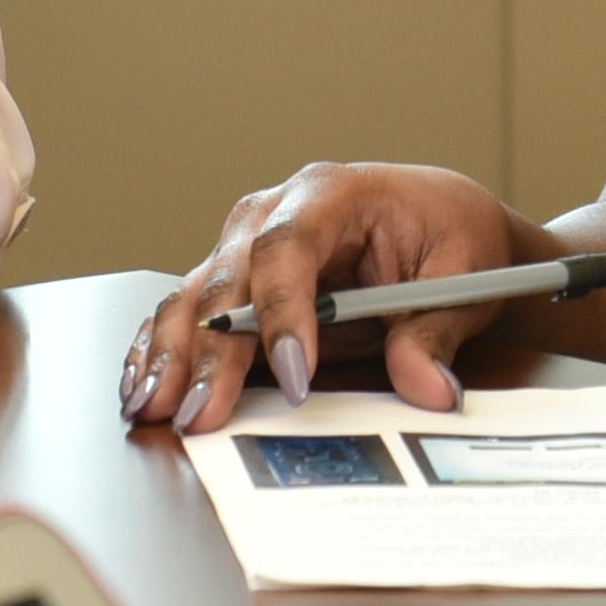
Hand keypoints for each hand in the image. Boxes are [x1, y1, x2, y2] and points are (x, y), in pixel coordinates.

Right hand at [126, 161, 533, 428]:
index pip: (289, 246)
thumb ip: (434, 333)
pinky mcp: (234, 288)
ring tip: (156, 408)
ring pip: (193, 299)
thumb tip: (429, 387)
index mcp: (331, 193)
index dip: (285, 312)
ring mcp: (243, 249)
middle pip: (227, 279)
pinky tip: (144, 390)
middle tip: (203, 412)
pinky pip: (187, 317)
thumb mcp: (461, 277)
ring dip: (170, 356)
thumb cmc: (448, 233)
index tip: (297, 375)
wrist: (441, 224)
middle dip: (211, 351)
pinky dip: (161, 354)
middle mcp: (272, 214)